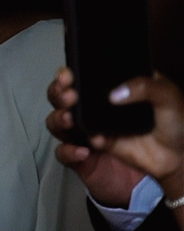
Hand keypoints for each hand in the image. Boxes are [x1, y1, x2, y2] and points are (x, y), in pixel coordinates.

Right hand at [46, 68, 183, 203]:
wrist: (178, 158)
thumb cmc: (176, 123)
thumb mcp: (168, 97)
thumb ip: (146, 87)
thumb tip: (115, 93)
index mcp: (114, 84)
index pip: (83, 73)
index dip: (69, 72)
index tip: (68, 75)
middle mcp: (98, 102)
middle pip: (63, 94)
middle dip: (58, 93)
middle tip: (69, 95)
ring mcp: (95, 124)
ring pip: (61, 119)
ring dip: (60, 118)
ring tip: (70, 119)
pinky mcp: (96, 144)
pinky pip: (73, 146)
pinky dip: (74, 147)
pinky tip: (90, 146)